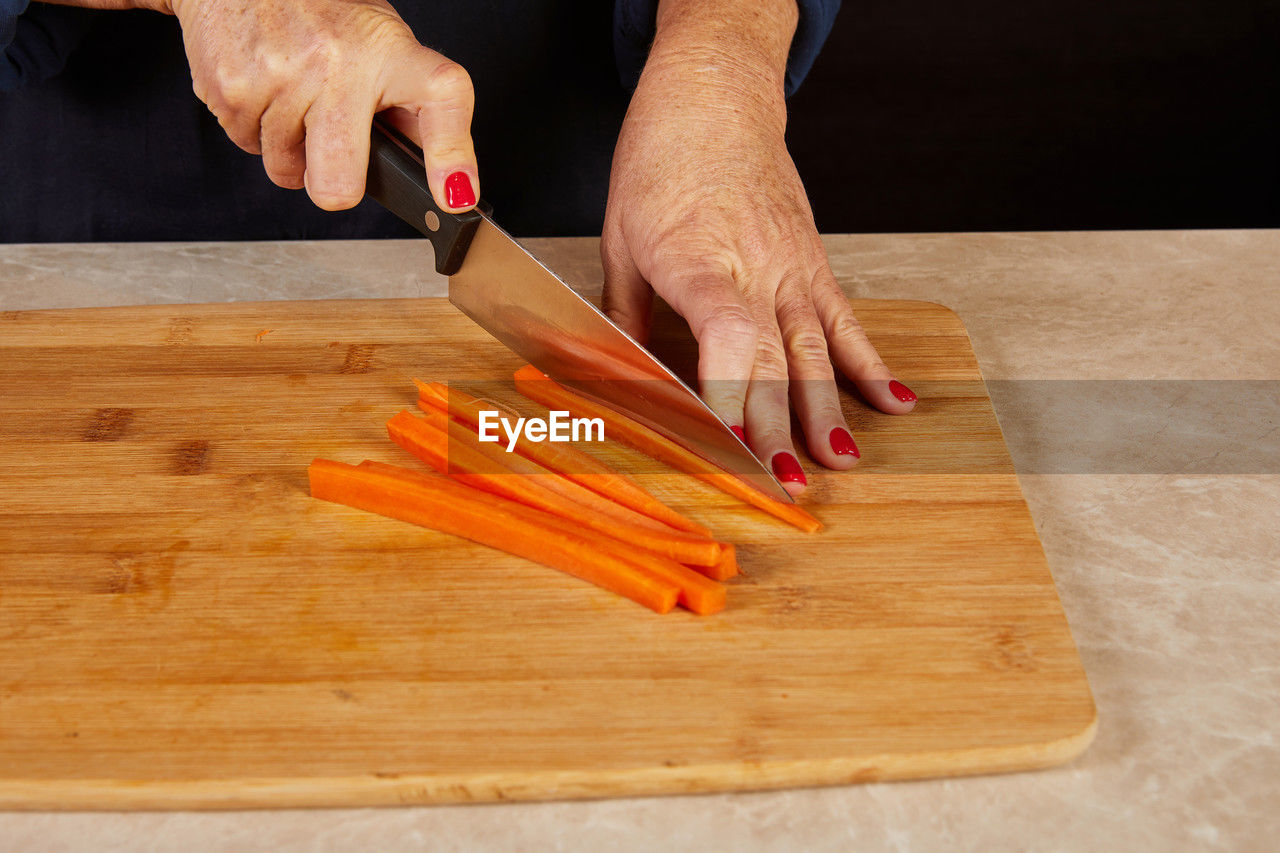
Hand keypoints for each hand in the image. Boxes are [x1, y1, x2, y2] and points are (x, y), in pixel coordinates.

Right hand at [163, 0, 478, 211]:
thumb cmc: (322, 11)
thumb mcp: (381, 44)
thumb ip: (410, 108)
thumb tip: (441, 175)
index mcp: (391, 51)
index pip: (442, 102)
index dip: (450, 158)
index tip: (453, 194)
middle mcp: (340, 64)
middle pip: (338, 185)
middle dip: (334, 186)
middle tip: (334, 151)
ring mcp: (281, 77)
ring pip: (286, 171)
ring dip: (290, 149)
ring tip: (294, 95)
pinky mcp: (232, 88)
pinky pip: (248, 146)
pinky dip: (255, 127)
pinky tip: (265, 86)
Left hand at [601, 4, 916, 493]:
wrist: (715, 99)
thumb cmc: (660, 163)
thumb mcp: (620, 239)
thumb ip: (625, 317)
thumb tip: (620, 379)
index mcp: (700, 261)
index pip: (730, 339)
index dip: (737, 394)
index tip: (736, 442)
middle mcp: (757, 269)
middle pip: (777, 359)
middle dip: (782, 427)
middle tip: (789, 483)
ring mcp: (793, 268)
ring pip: (818, 350)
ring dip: (830, 411)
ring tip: (842, 462)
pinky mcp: (814, 265)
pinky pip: (848, 323)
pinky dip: (872, 365)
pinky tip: (896, 403)